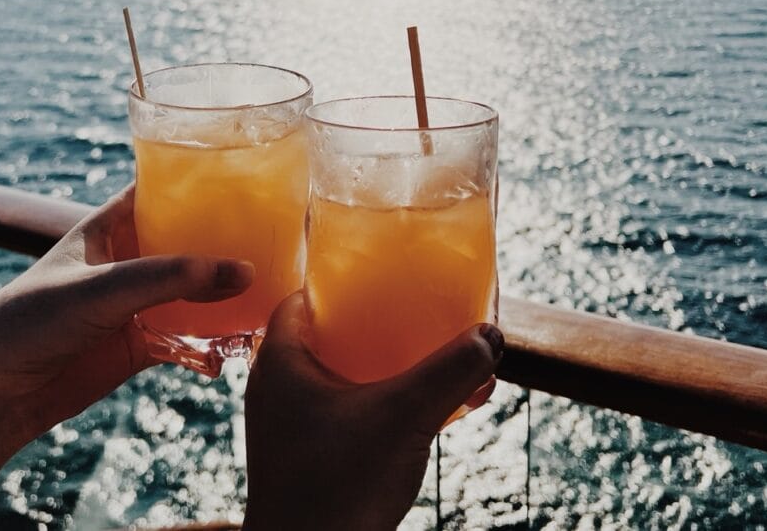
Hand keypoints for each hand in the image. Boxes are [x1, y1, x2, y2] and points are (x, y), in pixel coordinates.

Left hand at [0, 184, 253, 530]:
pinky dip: (212, 346)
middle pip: (190, 243)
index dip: (199, 180)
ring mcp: (137, 305)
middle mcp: (129, 261)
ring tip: (268, 301)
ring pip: (196, 293)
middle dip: (228, 245)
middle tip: (277, 242)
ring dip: (227, 299)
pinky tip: (231, 354)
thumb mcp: (103, 288)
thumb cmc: (30, 320)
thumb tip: (243, 272)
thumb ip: (170, 278)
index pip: (160, 190)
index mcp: (110, 227)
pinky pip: (190, 340)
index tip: (248, 174)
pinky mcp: (142, 346)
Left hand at [243, 293, 503, 530]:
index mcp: (280, 362)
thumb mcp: (405, 417)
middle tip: (406, 317)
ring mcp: (285, 427)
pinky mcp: (302, 458)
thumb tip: (491, 334)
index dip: (335, 283)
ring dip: (372, 368)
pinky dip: (371, 405)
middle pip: (320, 336)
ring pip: (331, 378)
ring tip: (418, 362)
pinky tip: (413, 414)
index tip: (374, 279)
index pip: (299, 299)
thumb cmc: (339, 486)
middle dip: (365, 326)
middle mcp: (274, 389)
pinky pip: (337, 414)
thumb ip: (451, 371)